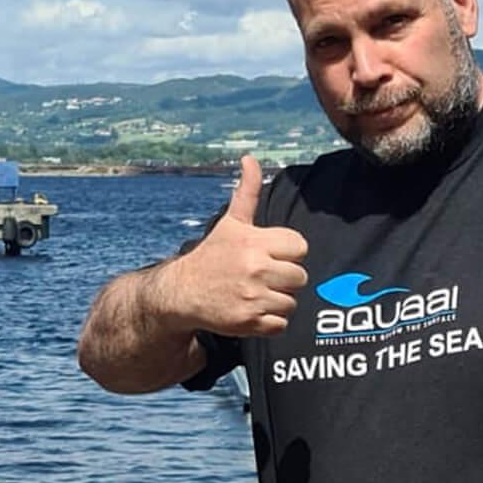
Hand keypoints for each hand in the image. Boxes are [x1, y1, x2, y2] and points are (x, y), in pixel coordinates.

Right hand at [157, 155, 308, 336]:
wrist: (182, 293)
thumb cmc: (212, 256)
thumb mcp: (231, 223)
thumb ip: (247, 192)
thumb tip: (250, 158)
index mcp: (254, 242)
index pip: (300, 247)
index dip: (288, 253)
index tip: (270, 255)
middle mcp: (256, 268)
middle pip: (300, 277)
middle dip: (284, 278)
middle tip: (262, 277)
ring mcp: (253, 297)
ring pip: (292, 302)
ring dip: (278, 301)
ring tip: (256, 293)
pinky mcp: (250, 322)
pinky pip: (281, 324)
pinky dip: (270, 322)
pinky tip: (252, 310)